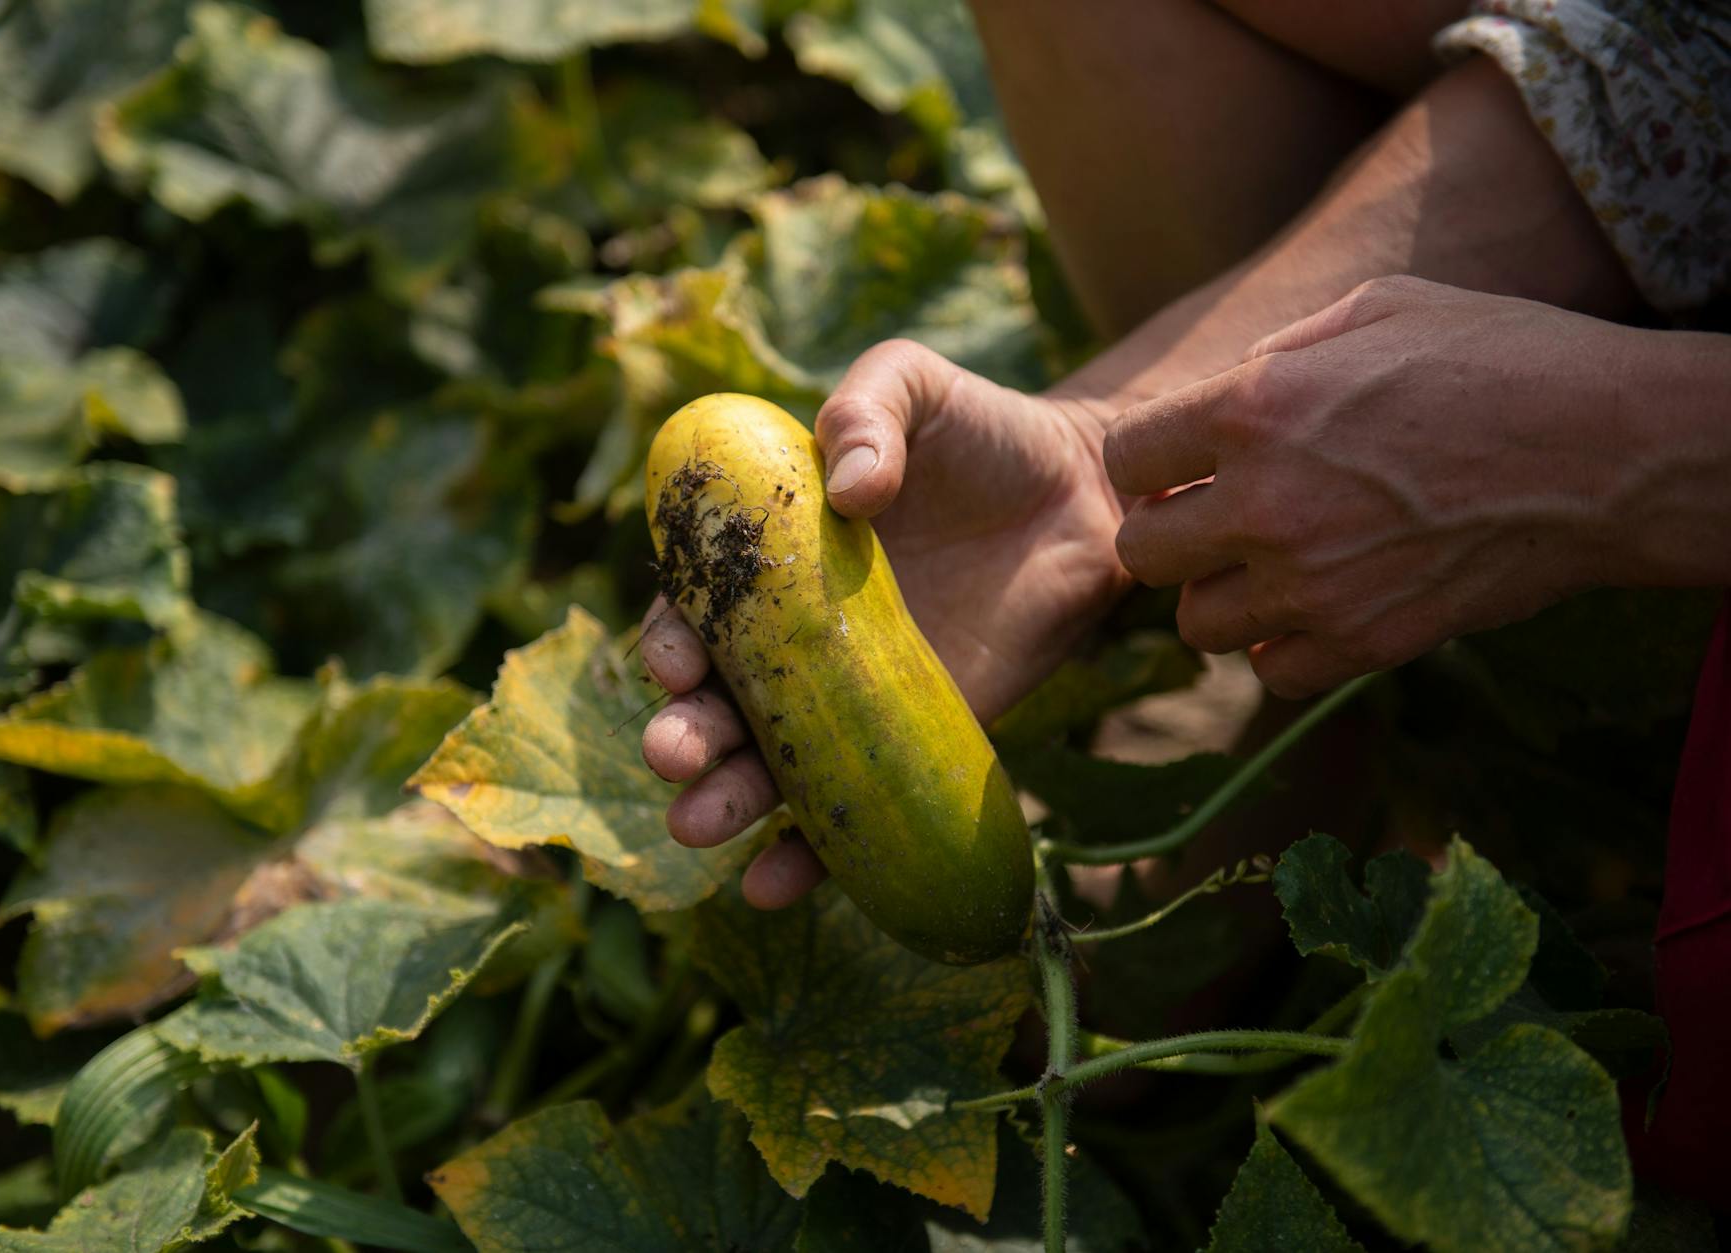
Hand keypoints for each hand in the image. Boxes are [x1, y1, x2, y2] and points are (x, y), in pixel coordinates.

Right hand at [640, 339, 1130, 907]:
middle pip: (717, 703)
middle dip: (683, 735)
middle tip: (674, 756)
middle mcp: (795, 642)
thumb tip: (849, 492)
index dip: (672, 639)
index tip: (676, 660)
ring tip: (701, 827)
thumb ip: (868, 411)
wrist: (1085, 492)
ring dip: (725, 803)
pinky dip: (810, 858)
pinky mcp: (915, 746)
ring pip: (769, 767)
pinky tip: (773, 883)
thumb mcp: (913, 387)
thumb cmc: (980, 431)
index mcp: (768, 560)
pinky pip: (854, 812)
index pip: (696, 610)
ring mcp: (851, 704)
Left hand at [1105, 276, 1639, 698]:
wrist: (1613, 451)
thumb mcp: (1381, 310)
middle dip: (1168, 534)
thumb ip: (1282, 348)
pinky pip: (1271, 669)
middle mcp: (1265, 503)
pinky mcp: (1364, 642)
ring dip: (1219, 595)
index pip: (1125, 458)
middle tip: (1215, 519)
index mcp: (1254, 408)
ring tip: (1267, 566)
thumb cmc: (1504, 359)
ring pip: (1194, 624)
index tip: (1182, 463)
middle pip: (1140, 552)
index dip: (1148, 461)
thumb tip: (1228, 383)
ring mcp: (1311, 584)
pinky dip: (1282, 647)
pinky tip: (1316, 608)